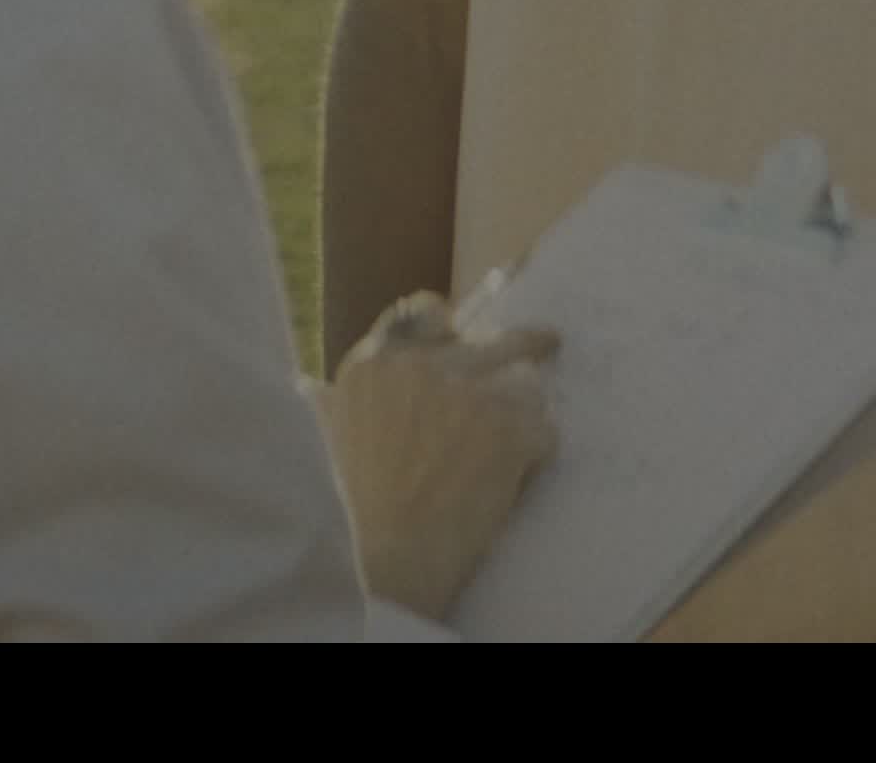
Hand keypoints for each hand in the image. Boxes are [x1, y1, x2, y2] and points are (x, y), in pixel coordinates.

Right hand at [315, 292, 561, 621]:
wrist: (381, 562)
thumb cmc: (348, 511)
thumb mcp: (328, 433)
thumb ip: (347, 397)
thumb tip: (330, 384)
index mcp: (375, 364)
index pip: (425, 313)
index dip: (453, 327)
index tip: (470, 338)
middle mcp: (424, 365)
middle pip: (494, 341)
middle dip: (522, 346)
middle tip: (547, 343)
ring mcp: (470, 393)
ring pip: (526, 388)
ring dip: (523, 418)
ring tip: (509, 455)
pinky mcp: (510, 429)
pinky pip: (544, 432)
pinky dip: (536, 458)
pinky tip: (512, 483)